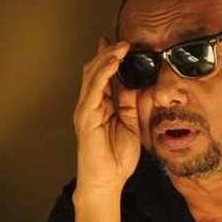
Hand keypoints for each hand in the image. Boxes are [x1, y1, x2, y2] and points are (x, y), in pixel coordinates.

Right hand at [73, 37, 139, 195]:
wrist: (106, 181)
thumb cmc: (116, 159)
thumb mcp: (130, 125)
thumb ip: (129, 104)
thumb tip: (134, 84)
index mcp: (100, 106)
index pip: (102, 76)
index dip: (109, 58)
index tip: (120, 44)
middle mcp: (90, 105)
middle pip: (95, 71)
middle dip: (108, 53)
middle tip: (123, 41)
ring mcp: (86, 110)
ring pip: (93, 76)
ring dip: (107, 58)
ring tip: (121, 46)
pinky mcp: (86, 117)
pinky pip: (94, 90)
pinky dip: (103, 74)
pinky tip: (113, 63)